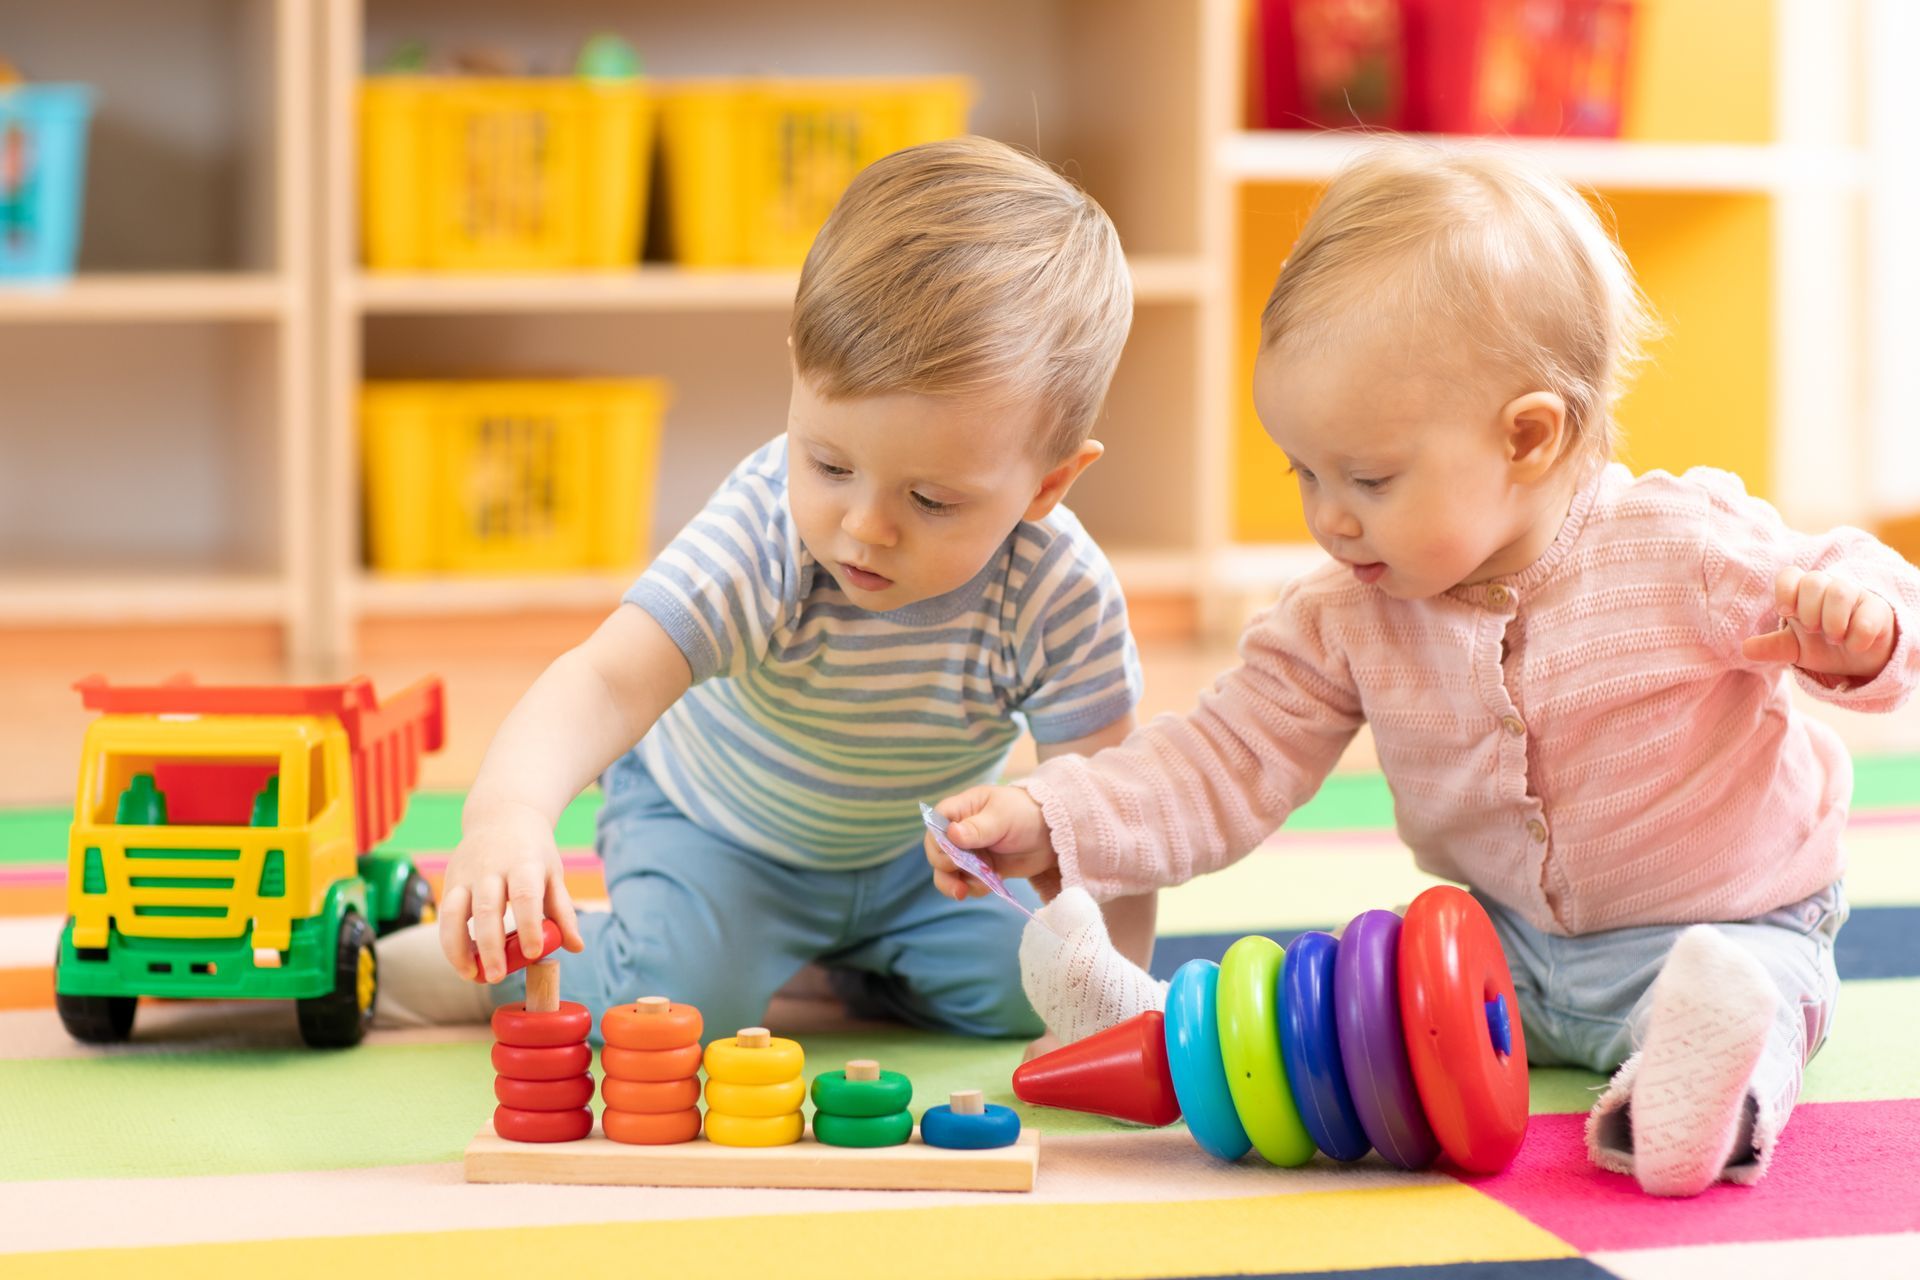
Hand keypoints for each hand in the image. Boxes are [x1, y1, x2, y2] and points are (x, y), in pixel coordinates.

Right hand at [438, 801, 584, 982]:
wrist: (503, 814)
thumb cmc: (533, 851)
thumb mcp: (552, 873)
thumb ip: (563, 911)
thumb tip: (576, 947)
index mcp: (524, 863)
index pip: (525, 896)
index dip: (529, 925)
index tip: (533, 954)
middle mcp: (491, 867)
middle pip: (487, 909)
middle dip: (490, 947)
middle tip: (497, 978)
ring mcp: (466, 873)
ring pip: (454, 913)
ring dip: (458, 948)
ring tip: (471, 975)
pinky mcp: (450, 880)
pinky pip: (444, 915)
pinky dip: (450, 941)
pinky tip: (463, 962)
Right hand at [923, 785, 1059, 901]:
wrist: (1052, 835)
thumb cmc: (1025, 814)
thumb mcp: (1003, 817)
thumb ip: (978, 828)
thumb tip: (952, 833)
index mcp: (959, 811)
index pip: (934, 826)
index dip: (938, 843)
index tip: (952, 854)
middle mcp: (959, 832)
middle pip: (937, 853)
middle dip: (947, 867)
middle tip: (963, 871)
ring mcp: (969, 853)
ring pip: (947, 873)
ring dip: (955, 884)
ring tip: (970, 889)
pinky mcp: (980, 871)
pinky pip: (966, 884)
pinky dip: (973, 888)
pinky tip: (990, 885)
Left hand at [1740, 567, 1897, 683]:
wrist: (1859, 658)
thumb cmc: (1823, 644)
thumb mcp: (1795, 648)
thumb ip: (1772, 646)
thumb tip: (1745, 649)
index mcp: (1803, 593)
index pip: (1790, 575)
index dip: (1785, 590)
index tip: (1786, 612)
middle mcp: (1828, 589)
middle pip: (1814, 580)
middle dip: (1809, 608)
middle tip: (1812, 630)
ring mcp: (1856, 596)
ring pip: (1841, 591)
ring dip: (1832, 619)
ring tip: (1833, 638)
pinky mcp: (1879, 611)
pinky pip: (1869, 615)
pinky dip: (1857, 634)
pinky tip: (1853, 646)